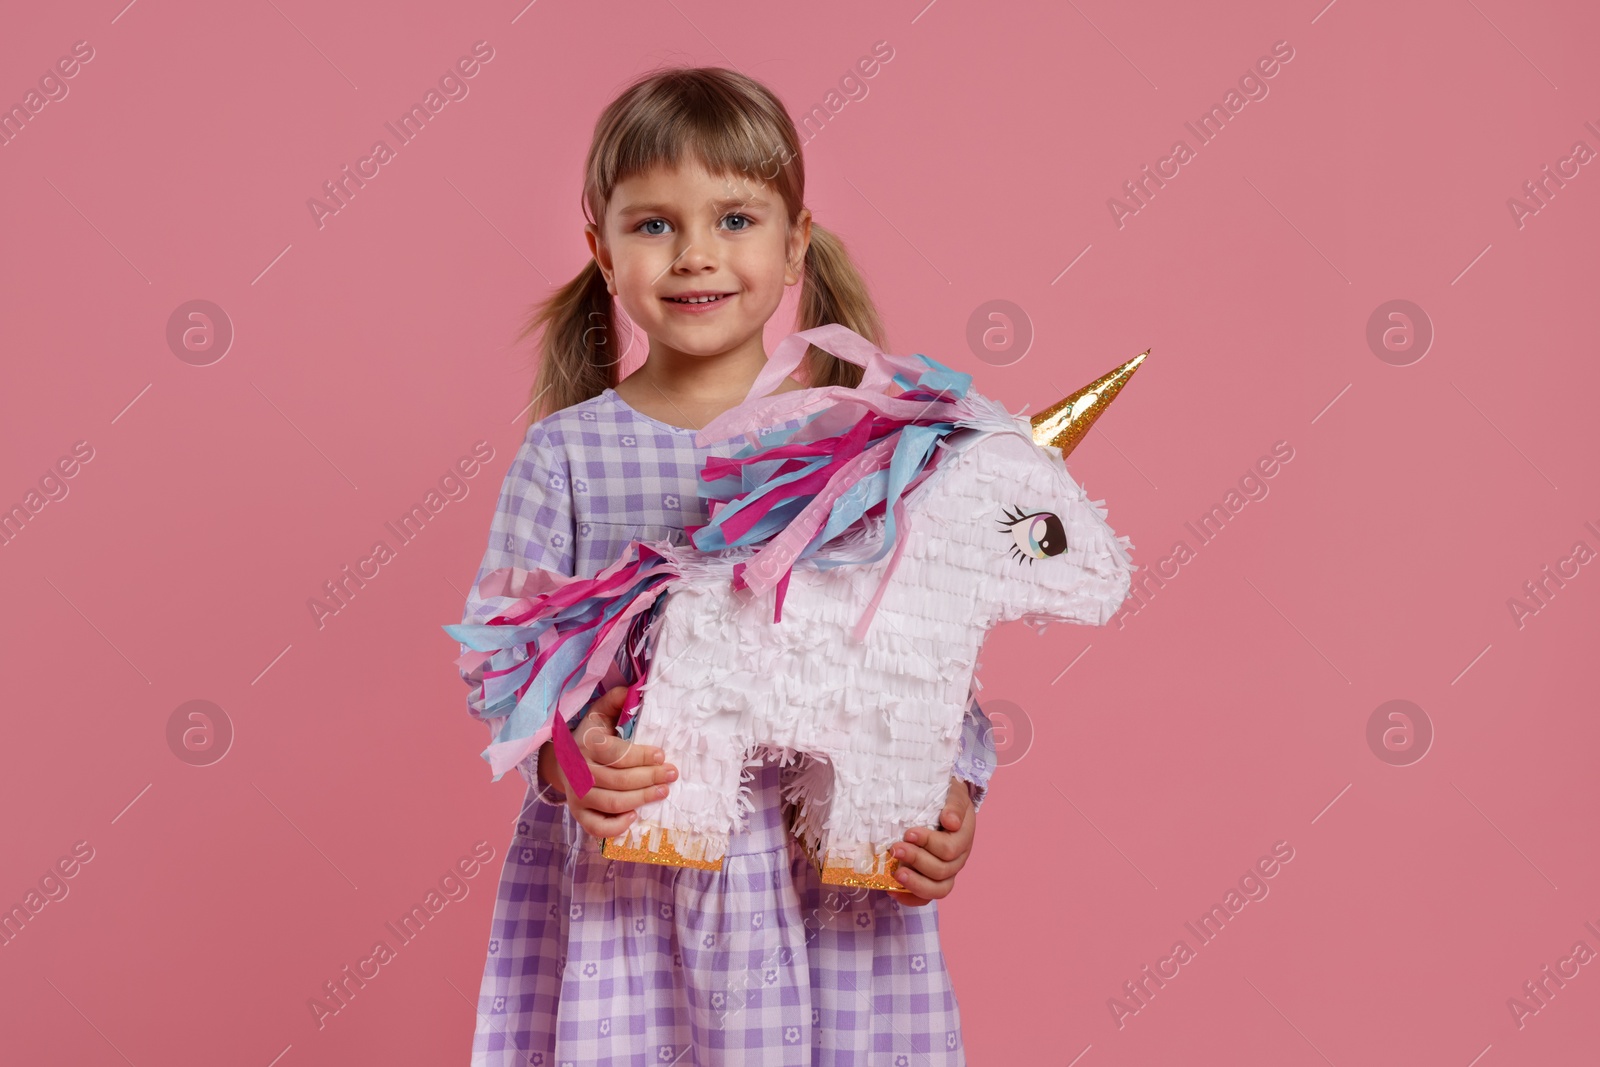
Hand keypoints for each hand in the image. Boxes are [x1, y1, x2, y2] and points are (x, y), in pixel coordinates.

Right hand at [537, 685, 677, 840]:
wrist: (565, 761)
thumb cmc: (591, 736)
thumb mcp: (600, 713)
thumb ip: (615, 700)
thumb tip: (632, 690)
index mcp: (584, 744)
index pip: (614, 753)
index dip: (639, 755)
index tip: (661, 754)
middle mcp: (578, 772)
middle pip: (617, 780)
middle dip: (649, 778)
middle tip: (671, 774)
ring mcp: (577, 795)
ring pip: (612, 803)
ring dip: (641, 799)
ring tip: (663, 791)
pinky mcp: (579, 814)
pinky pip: (596, 827)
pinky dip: (616, 826)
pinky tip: (635, 817)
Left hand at [886, 777, 975, 906]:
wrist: (943, 802)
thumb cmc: (946, 796)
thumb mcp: (954, 792)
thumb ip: (955, 803)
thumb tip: (951, 822)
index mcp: (964, 837)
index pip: (950, 849)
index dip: (929, 843)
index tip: (909, 833)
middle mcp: (958, 858)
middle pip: (942, 870)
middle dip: (916, 860)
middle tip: (896, 848)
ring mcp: (947, 872)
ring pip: (938, 889)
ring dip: (915, 883)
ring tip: (896, 873)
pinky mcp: (933, 880)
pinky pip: (926, 898)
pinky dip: (910, 898)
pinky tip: (893, 891)